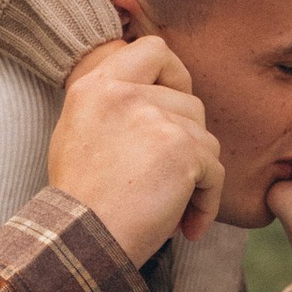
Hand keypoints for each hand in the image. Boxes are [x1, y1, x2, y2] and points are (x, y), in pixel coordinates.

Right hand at [49, 37, 223, 266]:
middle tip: (169, 178)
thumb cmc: (79, 202)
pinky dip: (206, 203)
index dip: (174, 74)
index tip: (173, 106)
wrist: (80, 241)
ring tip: (172, 209)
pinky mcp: (183, 150)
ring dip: (197, 177)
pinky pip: (215, 172)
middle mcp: (124, 93)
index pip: (153, 50)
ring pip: (205, 139)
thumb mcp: (77, 133)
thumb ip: (112, 105)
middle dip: (188, 143)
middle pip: (189, 102)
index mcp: (96, 85)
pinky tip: (185, 226)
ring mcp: (156, 118)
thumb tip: (156, 96)